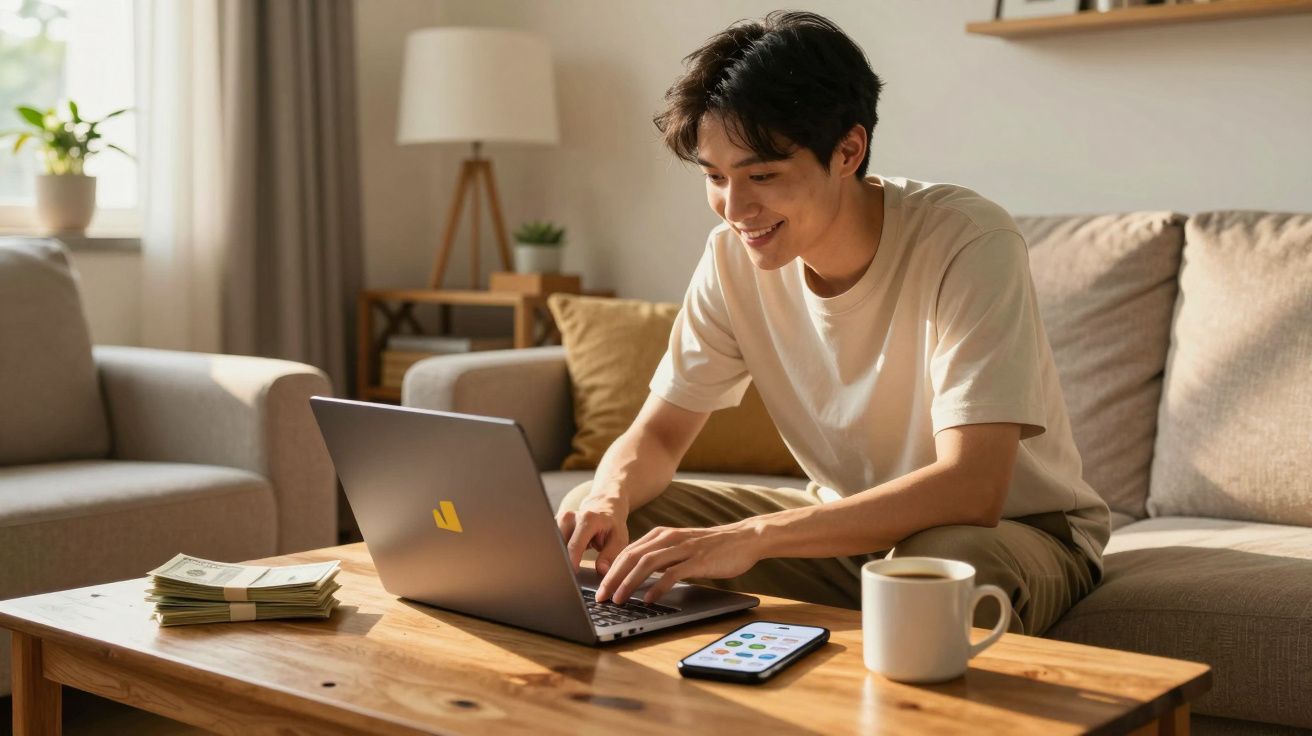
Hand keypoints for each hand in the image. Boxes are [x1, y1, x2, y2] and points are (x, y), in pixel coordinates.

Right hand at [556, 495, 629, 574]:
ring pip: (553, 545)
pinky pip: (552, 542)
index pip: (574, 545)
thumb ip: (611, 554)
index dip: (571, 563)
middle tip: (570, 575)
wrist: (604, 506)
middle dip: (563, 561)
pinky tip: (567, 554)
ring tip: (573, 559)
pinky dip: (559, 551)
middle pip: (559, 546)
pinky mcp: (554, 524)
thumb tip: (601, 570)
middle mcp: (570, 517)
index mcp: (587, 519)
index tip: (571, 577)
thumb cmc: (612, 525)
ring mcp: (559, 519)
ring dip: (562, 556)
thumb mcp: (619, 538)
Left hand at [594, 523, 763, 605]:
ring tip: (619, 600)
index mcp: (661, 534)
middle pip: (631, 557)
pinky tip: (649, 599)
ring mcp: (683, 548)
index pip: (627, 552)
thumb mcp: (680, 546)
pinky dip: (657, 587)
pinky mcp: (698, 560)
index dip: (609, 571)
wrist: (745, 538)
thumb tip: (635, 576)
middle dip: (612, 578)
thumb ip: (660, 556)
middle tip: (601, 597)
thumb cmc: (712, 546)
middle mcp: (668, 538)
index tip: (599, 589)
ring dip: (629, 583)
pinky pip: (672, 573)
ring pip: (647, 564)